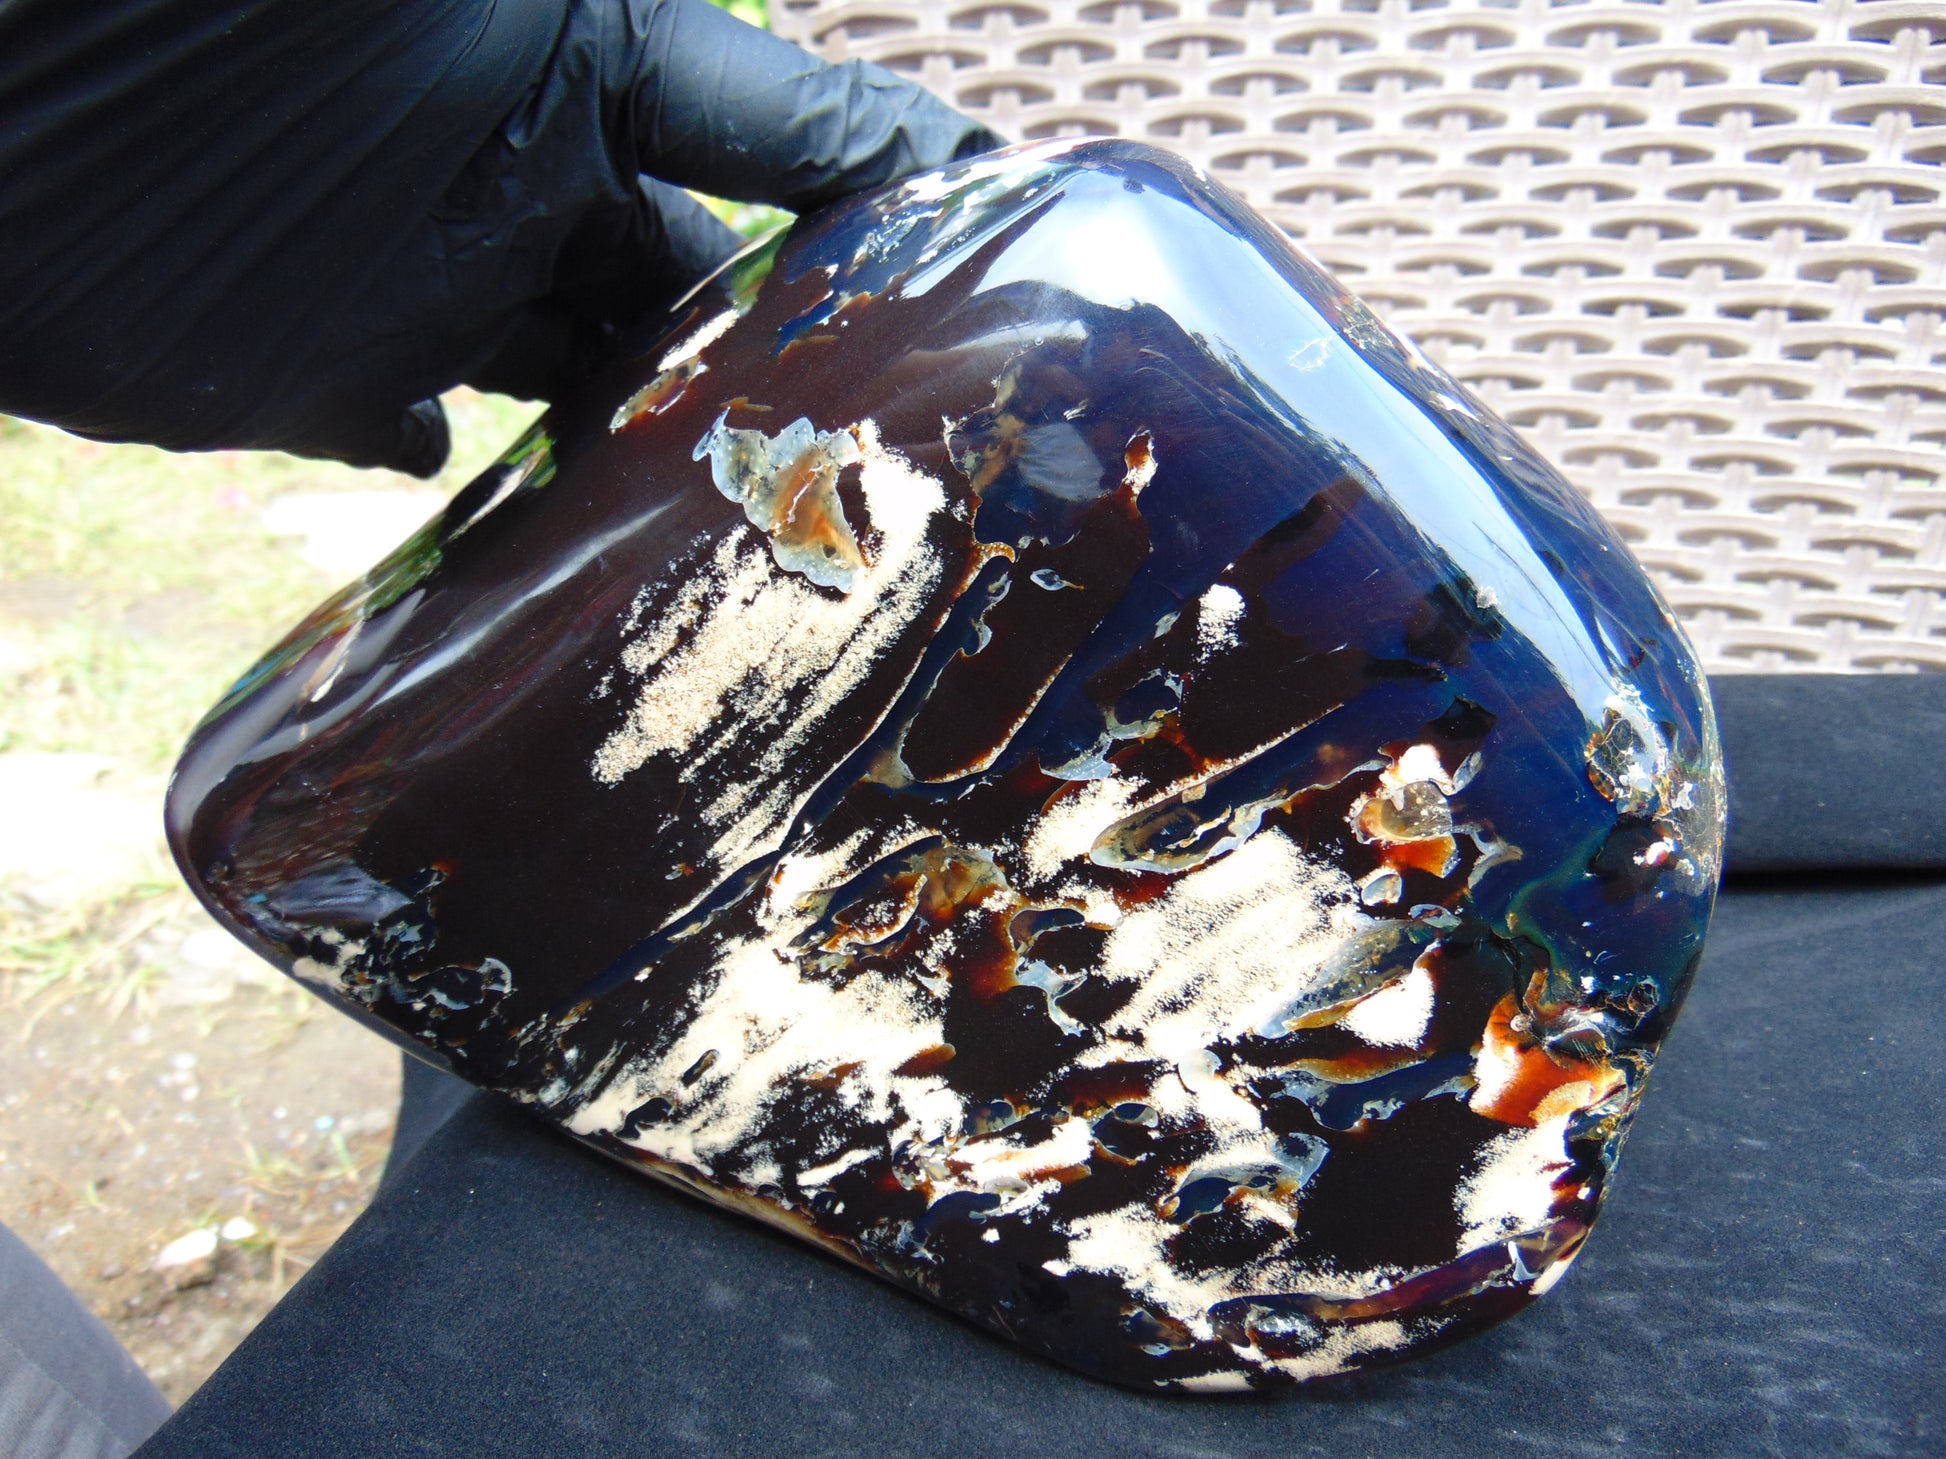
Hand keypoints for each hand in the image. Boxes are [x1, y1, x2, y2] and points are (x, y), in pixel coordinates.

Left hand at [0, 0, 1001, 474]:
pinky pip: (433, 458)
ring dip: (662, 471)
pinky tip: (552, 580)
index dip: (903, 204)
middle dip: (797, 382)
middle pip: (703, 306)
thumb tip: (935, 150)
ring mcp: (421, 291)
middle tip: (900, 492)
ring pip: (588, 403)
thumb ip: (681, 75)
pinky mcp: (307, 379)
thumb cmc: (214, 26)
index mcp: (579, 86)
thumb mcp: (511, 16)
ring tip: (764, 562)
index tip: (1020, 286)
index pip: (788, 144)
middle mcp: (522, 192)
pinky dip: (489, 516)